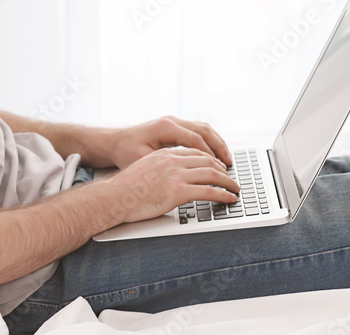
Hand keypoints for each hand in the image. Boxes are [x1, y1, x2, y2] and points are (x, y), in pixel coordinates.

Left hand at [104, 115, 232, 169]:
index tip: (219, 169)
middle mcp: (172, 121)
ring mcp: (174, 122)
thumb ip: (163, 163)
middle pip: (204, 130)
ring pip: (203, 128)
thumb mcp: (141, 160)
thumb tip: (184, 172)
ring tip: (227, 160)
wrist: (115, 142)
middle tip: (229, 164)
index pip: (195, 139)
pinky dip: (209, 142)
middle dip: (219, 147)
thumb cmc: (125, 152)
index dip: (209, 155)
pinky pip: (198, 131)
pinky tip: (215, 155)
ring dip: (217, 143)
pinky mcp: (175, 127)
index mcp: (165, 127)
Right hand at [104, 147, 239, 222]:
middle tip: (231, 178)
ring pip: (212, 174)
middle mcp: (172, 160)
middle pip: (207, 160)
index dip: (210, 159)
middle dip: (223, 169)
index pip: (195, 152)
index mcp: (164, 154)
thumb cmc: (125, 189)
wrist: (114, 198)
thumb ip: (160, 169)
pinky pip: (209, 191)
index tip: (218, 166)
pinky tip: (229, 198)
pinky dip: (223, 194)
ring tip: (235, 189)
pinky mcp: (178, 191)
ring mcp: (176, 175)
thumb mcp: (144, 170)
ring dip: (228, 182)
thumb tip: (169, 177)